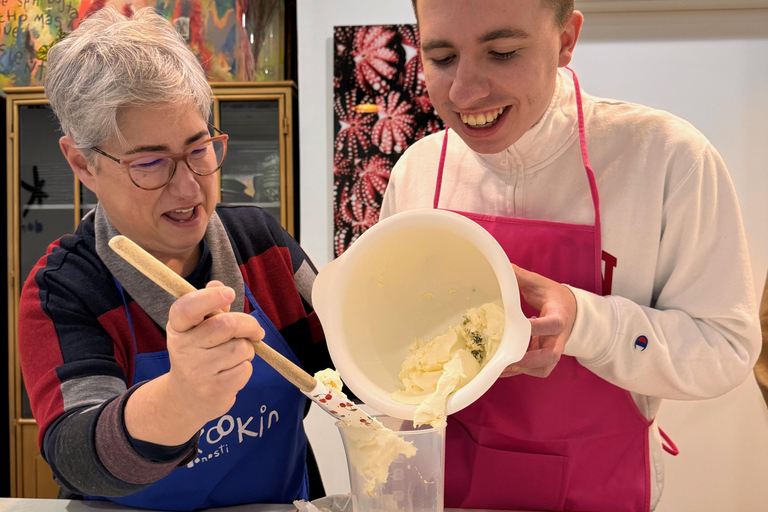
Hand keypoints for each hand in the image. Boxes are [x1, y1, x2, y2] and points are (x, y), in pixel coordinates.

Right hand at [164, 281, 264, 423]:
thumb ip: (211, 306)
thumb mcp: (198, 329)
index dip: (209, 297)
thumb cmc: (199, 354)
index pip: (187, 308)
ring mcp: (196, 371)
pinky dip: (246, 368)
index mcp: (178, 327)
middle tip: (255, 331)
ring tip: (235, 357)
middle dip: (249, 325)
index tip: (229, 293)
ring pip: (240, 348)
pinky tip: (232, 372)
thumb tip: (217, 284)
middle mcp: (182, 348)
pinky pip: (244, 369)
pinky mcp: (213, 389)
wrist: (187, 399)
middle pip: (227, 325)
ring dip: (247, 350)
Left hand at [500, 265, 576, 377]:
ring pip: (544, 368)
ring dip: (522, 369)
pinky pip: (536, 371)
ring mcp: (553, 350)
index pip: (552, 325)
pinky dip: (520, 371)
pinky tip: (502, 367)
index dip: (537, 328)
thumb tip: (501, 266)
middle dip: (530, 360)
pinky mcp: (546, 358)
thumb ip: (520, 277)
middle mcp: (559, 337)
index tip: (520, 326)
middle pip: (551, 355)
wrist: (570, 310)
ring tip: (499, 367)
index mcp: (559, 316)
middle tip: (507, 358)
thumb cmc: (552, 296)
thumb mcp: (539, 284)